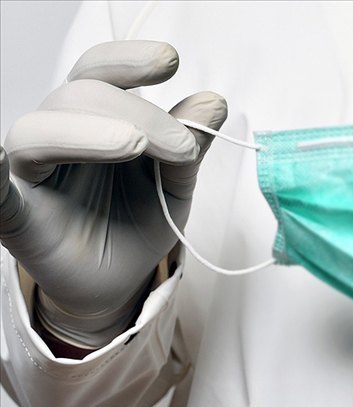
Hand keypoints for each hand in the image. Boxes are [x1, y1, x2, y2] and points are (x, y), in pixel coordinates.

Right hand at [0, 41, 226, 351]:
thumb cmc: (137, 222)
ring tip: (135, 145)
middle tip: (184, 147)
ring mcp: (29, 172)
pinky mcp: (15, 216)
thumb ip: (190, 144)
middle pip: (81, 97)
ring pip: (40, 130)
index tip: (171, 60)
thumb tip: (214, 102)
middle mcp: (56, 133)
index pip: (99, 71)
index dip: (130, 60)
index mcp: (93, 118)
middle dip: (141, 115)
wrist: (117, 280)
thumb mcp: (175, 183)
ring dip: (93, 132)